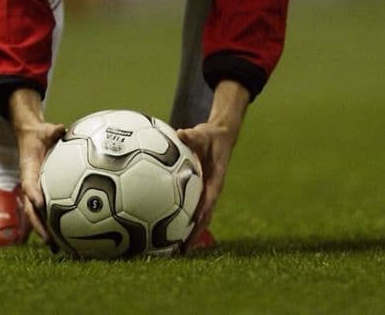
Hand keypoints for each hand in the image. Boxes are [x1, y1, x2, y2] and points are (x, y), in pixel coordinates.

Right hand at [9, 88, 64, 241]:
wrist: (29, 138)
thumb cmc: (39, 134)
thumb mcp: (44, 130)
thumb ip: (52, 130)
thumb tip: (61, 127)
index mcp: (28, 170)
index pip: (28, 184)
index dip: (33, 194)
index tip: (40, 203)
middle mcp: (30, 185)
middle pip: (31, 209)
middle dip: (38, 226)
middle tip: (49, 240)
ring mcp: (35, 192)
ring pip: (38, 216)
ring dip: (46, 232)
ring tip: (58, 250)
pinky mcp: (42, 195)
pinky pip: (48, 211)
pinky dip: (55, 224)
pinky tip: (68, 238)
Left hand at [177, 79, 249, 248]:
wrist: (221, 136)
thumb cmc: (211, 135)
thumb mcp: (204, 133)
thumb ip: (192, 136)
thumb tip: (180, 133)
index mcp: (215, 181)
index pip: (209, 202)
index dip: (201, 216)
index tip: (193, 229)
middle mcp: (211, 190)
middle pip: (203, 217)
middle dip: (194, 234)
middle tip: (181, 250)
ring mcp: (205, 192)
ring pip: (197, 215)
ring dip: (187, 231)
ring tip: (171, 247)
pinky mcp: (198, 191)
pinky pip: (189, 206)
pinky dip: (180, 217)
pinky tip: (163, 224)